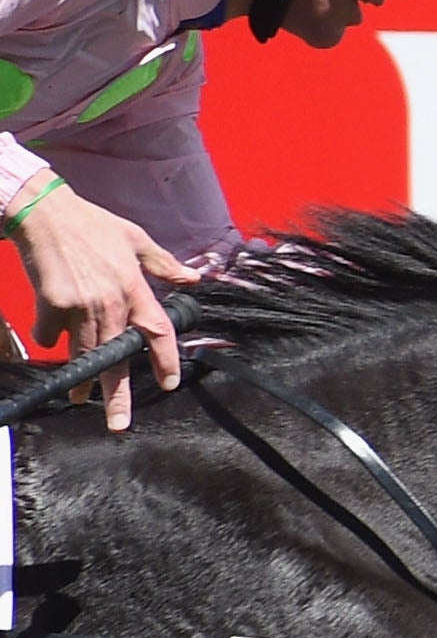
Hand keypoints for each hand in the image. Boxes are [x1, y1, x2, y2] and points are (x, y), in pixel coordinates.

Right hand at [8, 181, 187, 428]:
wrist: (43, 213)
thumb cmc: (90, 224)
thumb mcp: (135, 239)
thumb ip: (163, 264)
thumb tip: (193, 278)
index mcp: (135, 286)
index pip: (157, 331)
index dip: (164, 360)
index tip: (169, 383)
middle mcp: (110, 301)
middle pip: (117, 356)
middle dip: (118, 393)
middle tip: (121, 424)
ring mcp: (79, 305)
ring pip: (84, 354)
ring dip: (83, 380)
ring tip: (83, 399)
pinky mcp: (51, 304)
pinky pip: (51, 336)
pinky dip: (50, 338)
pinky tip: (50, 331)